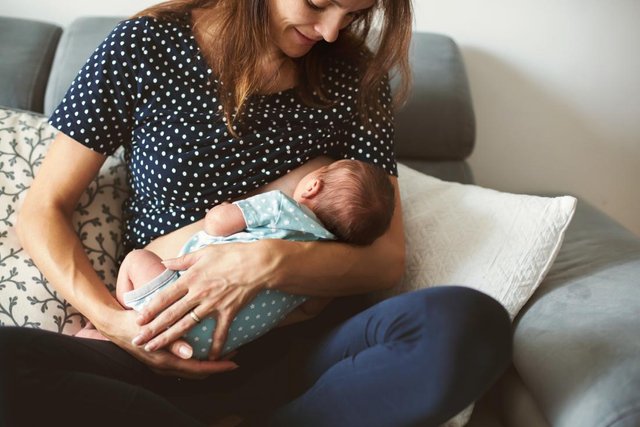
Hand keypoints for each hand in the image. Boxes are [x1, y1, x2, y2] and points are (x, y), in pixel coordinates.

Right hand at [101, 308, 238, 378]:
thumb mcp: (153, 329)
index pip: (199, 368)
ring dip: (209, 362)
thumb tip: (191, 353)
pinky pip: (185, 364)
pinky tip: (205, 348)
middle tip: (235, 354)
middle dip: (218, 365)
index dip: (219, 367)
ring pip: (193, 369)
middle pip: (199, 371)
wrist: (113, 324)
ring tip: (225, 351)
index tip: (235, 362)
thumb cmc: (134, 323)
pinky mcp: (161, 358)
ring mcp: (162, 364)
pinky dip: (198, 359)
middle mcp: (165, 366)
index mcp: (165, 360)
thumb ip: (173, 342)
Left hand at [131, 240, 278, 359]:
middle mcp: (198, 294)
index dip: (150, 309)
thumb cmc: (232, 253)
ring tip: (157, 348)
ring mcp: (213, 304)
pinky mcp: (228, 311)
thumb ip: (182, 260)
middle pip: (171, 314)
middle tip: (139, 341)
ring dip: (170, 338)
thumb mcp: (204, 252)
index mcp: (191, 278)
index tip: (138, 320)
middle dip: (153, 330)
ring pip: (187, 325)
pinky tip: (210, 357)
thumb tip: (164, 263)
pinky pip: (220, 331)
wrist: (258, 262)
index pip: (165, 296)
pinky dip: (216, 345)